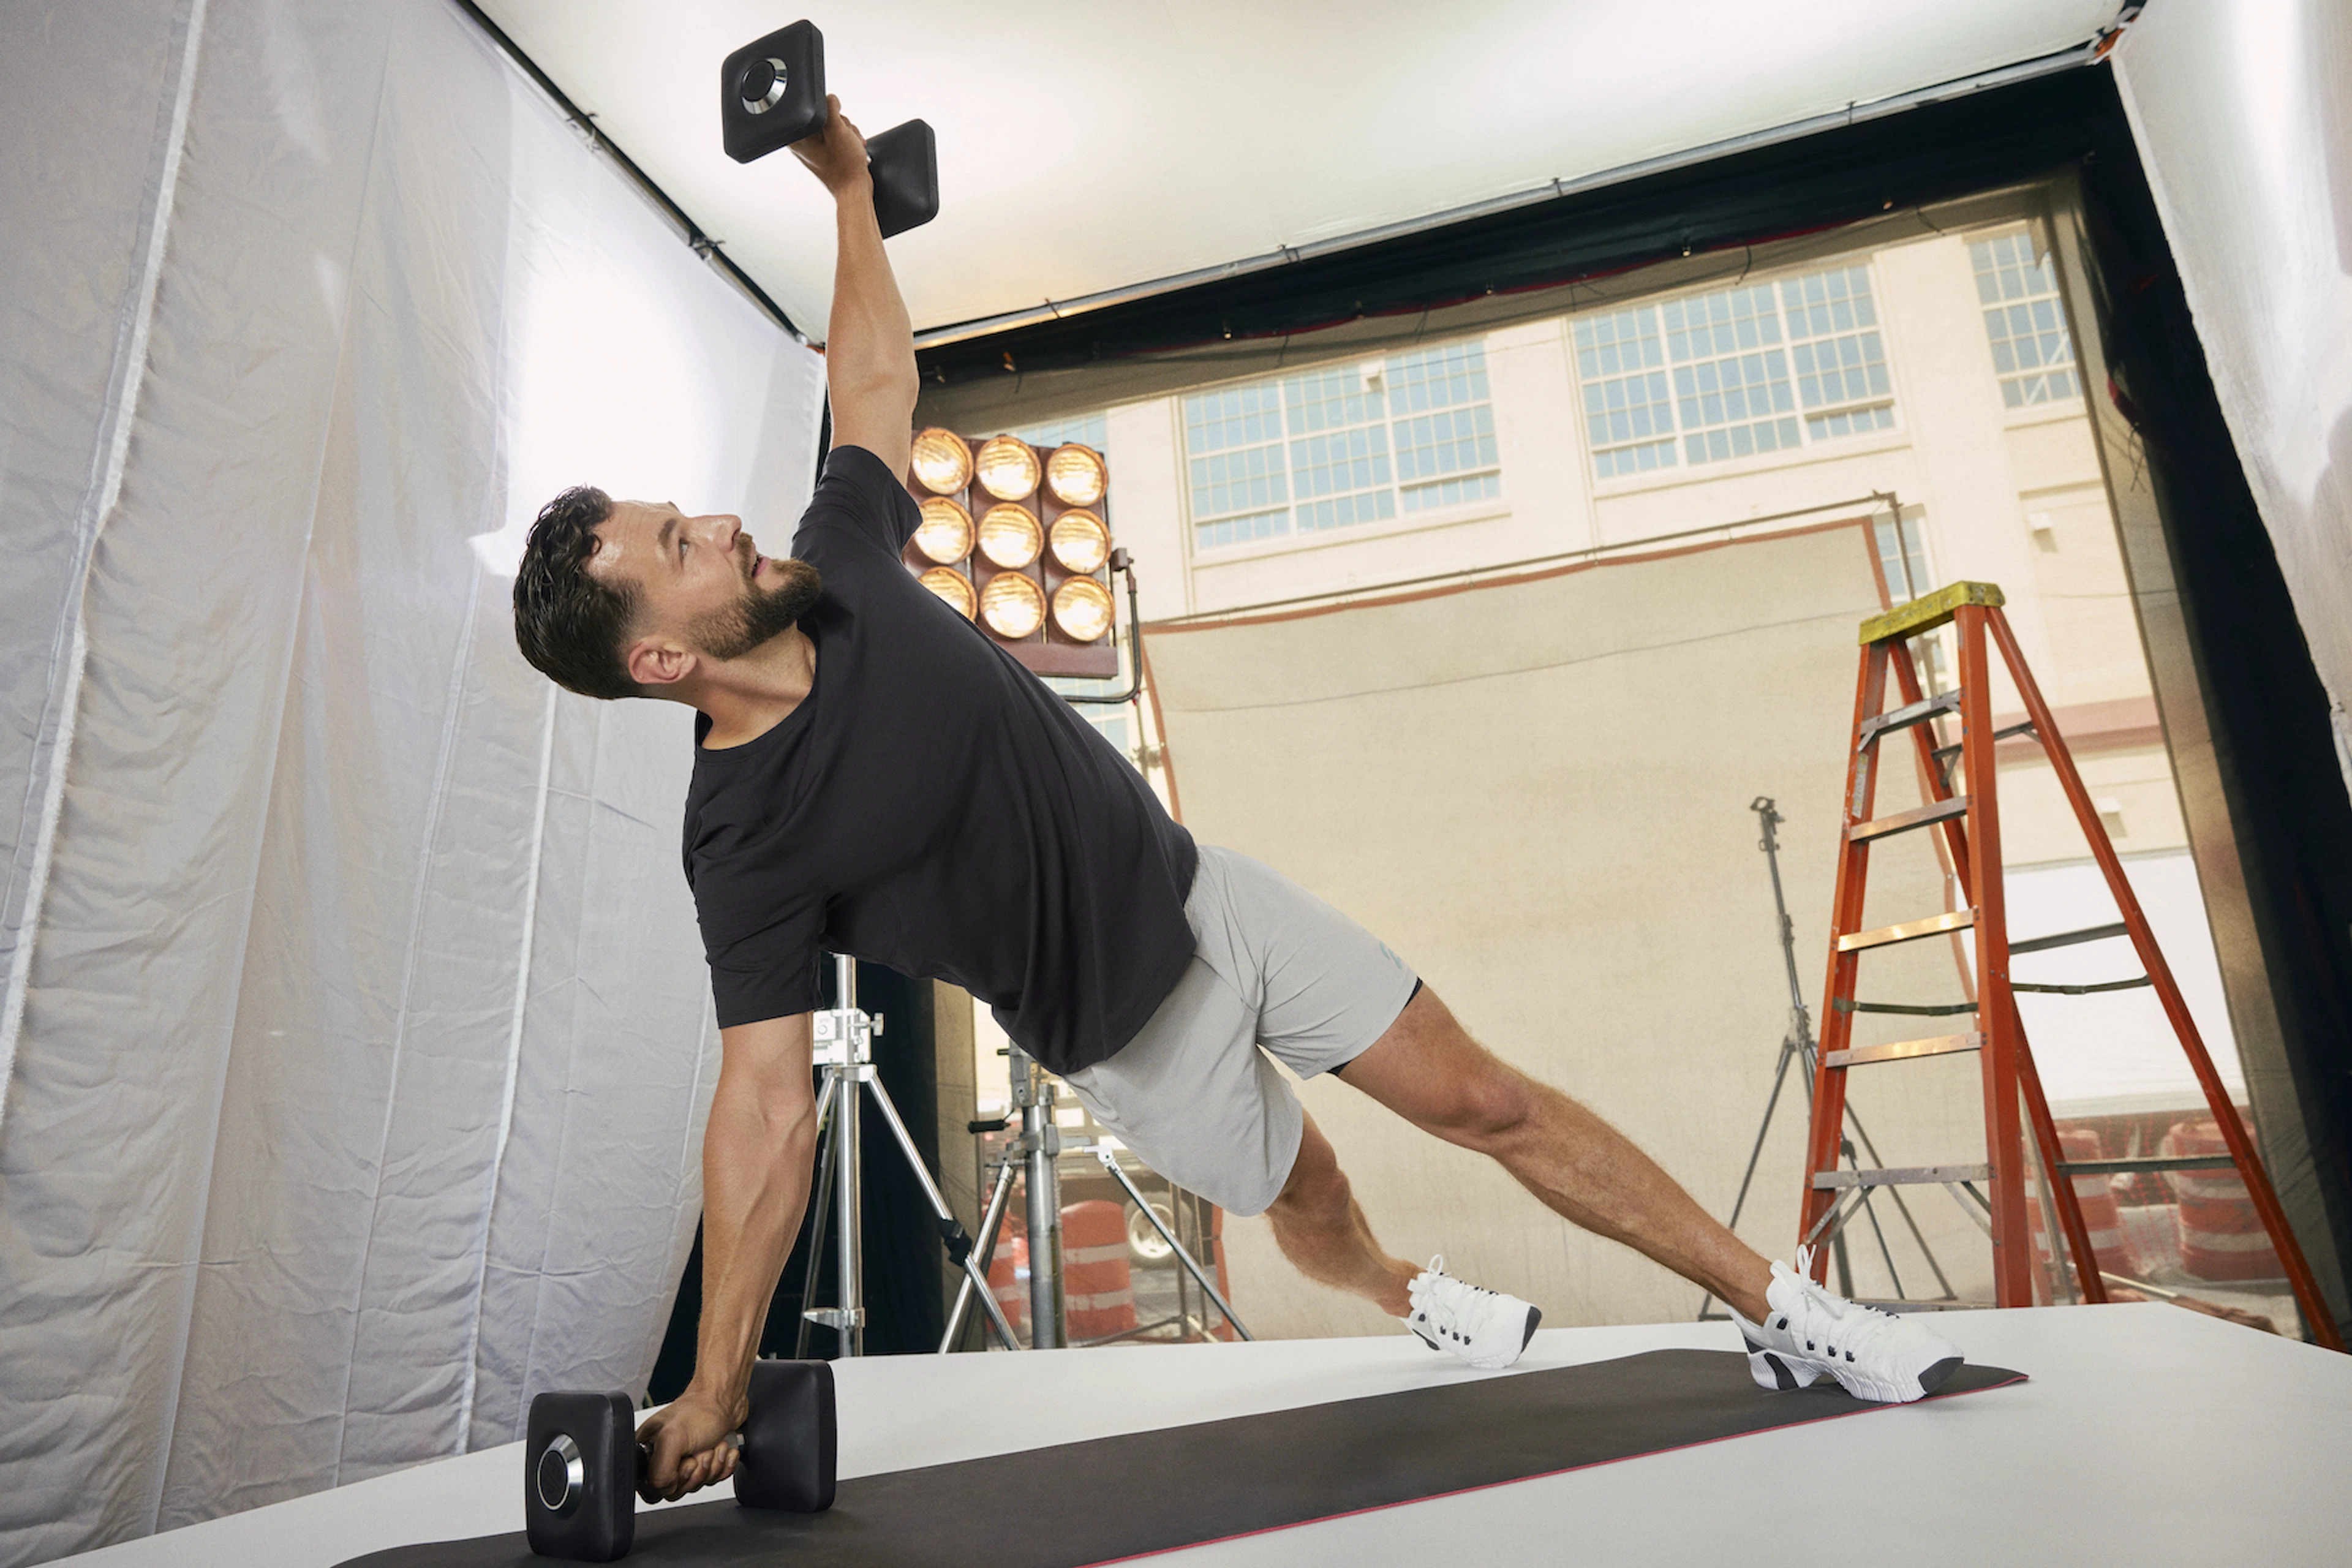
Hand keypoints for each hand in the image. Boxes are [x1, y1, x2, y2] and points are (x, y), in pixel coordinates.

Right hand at [634, 1386, 745, 1503]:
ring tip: (712, 1445)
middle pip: (677, 1489)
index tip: (685, 1462)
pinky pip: (712, 1479)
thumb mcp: (672, 1438)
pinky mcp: (703, 1461)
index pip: (651, 1488)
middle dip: (697, 1470)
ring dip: (712, 1466)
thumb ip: (659, 1472)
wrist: (728, 1399)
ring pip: (696, 1485)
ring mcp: (683, 1460)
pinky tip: (723, 1449)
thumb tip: (664, 1489)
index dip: (671, 1481)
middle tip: (700, 1450)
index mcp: (647, 1450)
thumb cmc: (701, 1409)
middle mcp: (662, 1456)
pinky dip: (723, 1465)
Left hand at [789, 95, 870, 196]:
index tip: (836, 125)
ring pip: (837, 125)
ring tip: (849, 147)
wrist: (856, 189)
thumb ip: (830, 108)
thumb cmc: (845, 167)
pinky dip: (850, 141)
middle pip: (827, 116)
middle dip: (842, 125)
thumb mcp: (837, 130)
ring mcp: (817, 148)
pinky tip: (852, 150)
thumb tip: (830, 98)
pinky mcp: (828, 152)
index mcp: (799, 138)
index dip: (829, 113)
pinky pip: (840, 136)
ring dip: (849, 133)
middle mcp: (804, 143)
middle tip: (844, 140)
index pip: (813, 109)